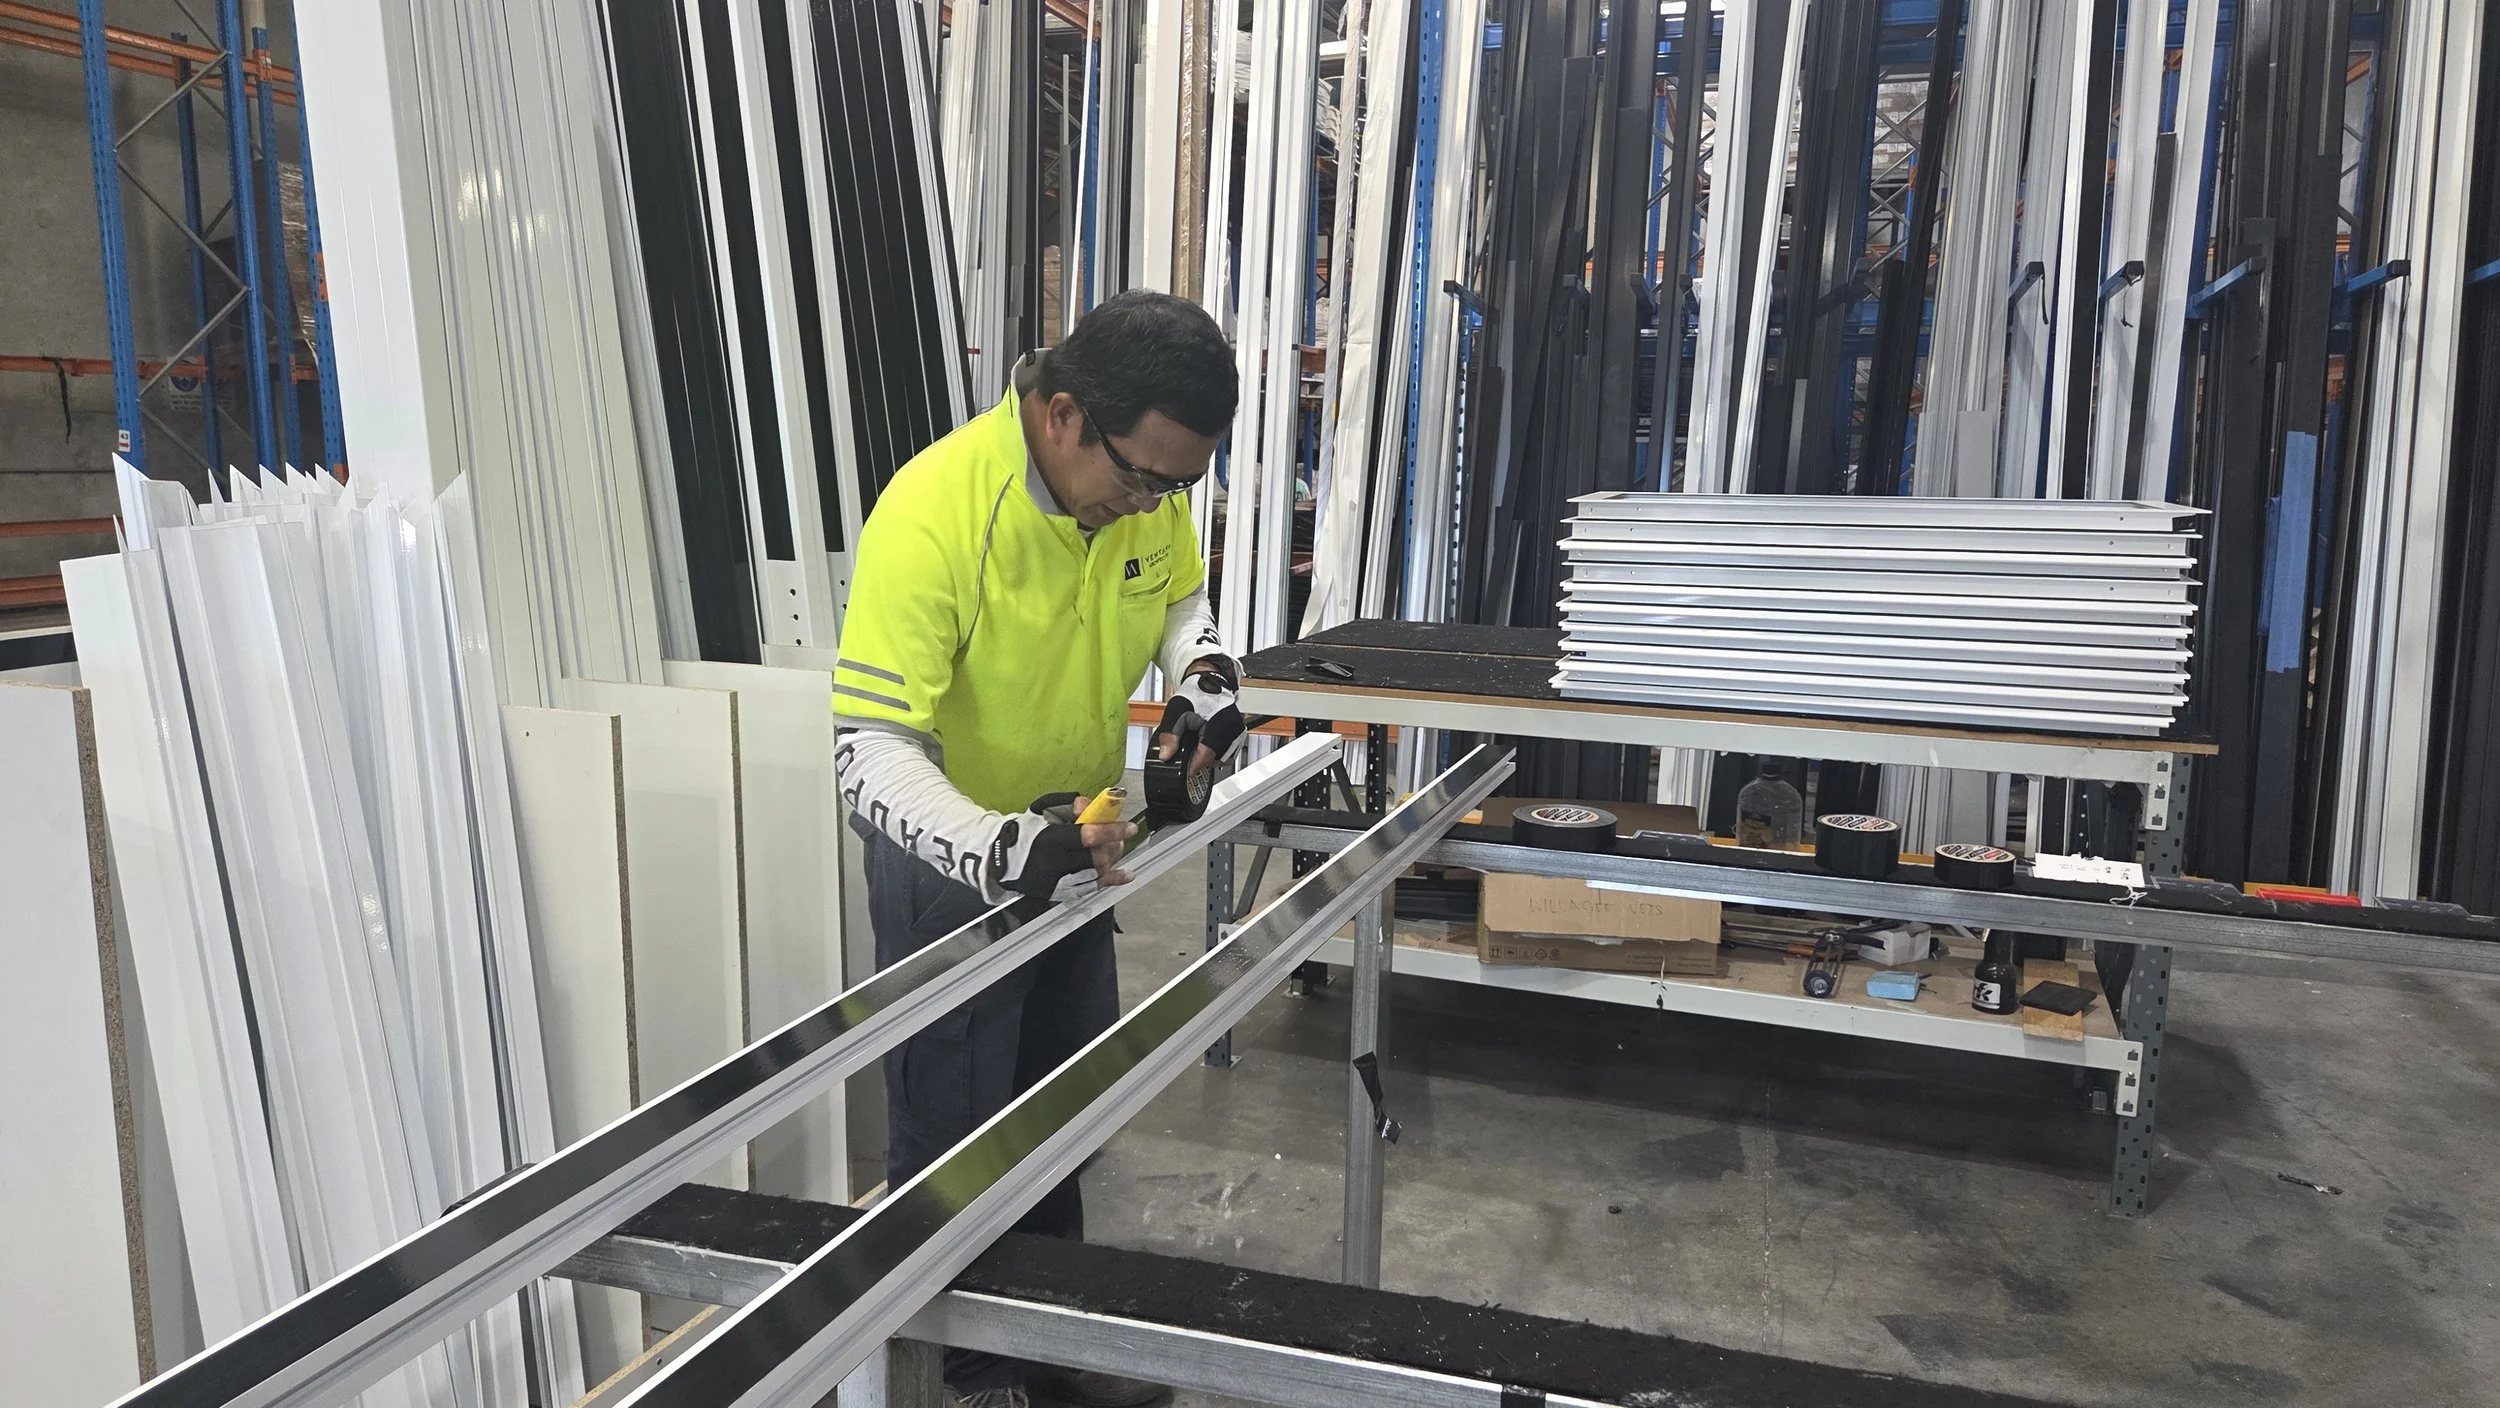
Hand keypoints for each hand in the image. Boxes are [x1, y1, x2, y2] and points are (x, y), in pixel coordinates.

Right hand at [996, 792, 1136, 900]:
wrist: (1001, 860)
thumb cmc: (1025, 831)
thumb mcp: (1041, 809)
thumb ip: (1067, 804)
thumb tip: (1089, 806)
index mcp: (1051, 839)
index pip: (1087, 835)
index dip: (1112, 831)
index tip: (1130, 827)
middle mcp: (1056, 863)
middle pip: (1096, 857)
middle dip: (1114, 846)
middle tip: (1121, 838)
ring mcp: (1058, 881)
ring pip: (1096, 874)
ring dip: (1113, 860)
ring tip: (1117, 850)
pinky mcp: (1060, 893)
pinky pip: (1090, 889)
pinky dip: (1111, 881)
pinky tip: (1125, 875)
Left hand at [1156, 661, 1243, 777]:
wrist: (1210, 681)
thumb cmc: (1195, 693)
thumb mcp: (1176, 711)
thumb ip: (1170, 735)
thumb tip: (1166, 756)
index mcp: (1218, 724)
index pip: (1206, 756)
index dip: (1193, 766)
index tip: (1185, 770)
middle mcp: (1232, 729)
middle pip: (1215, 759)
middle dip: (1200, 760)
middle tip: (1188, 751)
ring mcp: (1238, 732)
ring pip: (1223, 758)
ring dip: (1209, 757)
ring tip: (1197, 744)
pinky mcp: (1239, 734)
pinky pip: (1229, 752)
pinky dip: (1217, 752)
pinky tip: (1207, 743)